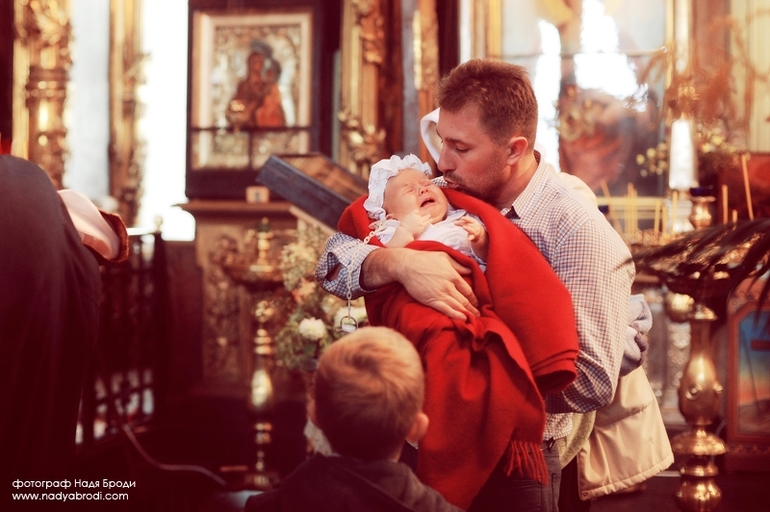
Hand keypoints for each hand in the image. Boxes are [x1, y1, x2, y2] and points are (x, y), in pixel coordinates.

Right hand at [363, 248, 479, 319]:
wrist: (407, 265)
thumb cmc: (425, 259)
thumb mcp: (444, 256)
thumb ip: (458, 264)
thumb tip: (470, 271)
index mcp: (453, 275)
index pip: (468, 290)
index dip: (474, 298)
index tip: (477, 303)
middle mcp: (448, 286)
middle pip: (464, 300)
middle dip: (473, 308)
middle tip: (479, 314)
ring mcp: (440, 294)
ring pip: (457, 306)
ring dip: (467, 313)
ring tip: (473, 319)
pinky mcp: (431, 300)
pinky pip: (446, 309)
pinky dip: (456, 315)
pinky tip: (463, 319)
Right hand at [398, 209, 431, 236]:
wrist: (405, 232)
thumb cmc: (403, 227)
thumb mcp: (405, 219)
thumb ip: (409, 217)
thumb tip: (411, 218)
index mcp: (411, 214)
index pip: (416, 211)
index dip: (417, 213)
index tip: (418, 214)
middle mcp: (416, 217)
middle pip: (421, 214)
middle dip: (422, 215)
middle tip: (425, 214)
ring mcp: (419, 221)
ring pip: (425, 217)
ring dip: (427, 216)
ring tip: (429, 215)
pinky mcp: (422, 226)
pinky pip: (427, 222)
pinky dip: (429, 220)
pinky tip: (431, 219)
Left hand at [455, 216, 483, 241]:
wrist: (479, 234)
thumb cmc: (472, 227)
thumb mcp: (468, 224)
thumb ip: (461, 223)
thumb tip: (454, 222)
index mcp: (474, 222)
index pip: (470, 219)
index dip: (466, 218)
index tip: (462, 218)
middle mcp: (475, 226)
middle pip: (469, 224)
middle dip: (465, 223)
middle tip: (462, 223)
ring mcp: (475, 231)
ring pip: (472, 230)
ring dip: (468, 228)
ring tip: (464, 227)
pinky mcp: (474, 237)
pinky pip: (472, 237)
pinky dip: (471, 238)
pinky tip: (469, 239)